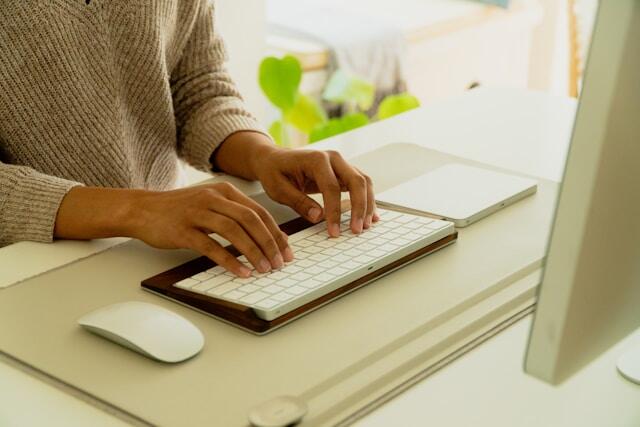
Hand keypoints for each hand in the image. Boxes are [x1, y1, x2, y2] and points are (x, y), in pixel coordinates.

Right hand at [129, 183, 291, 276]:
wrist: (142, 209)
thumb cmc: (180, 210)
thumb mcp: (211, 203)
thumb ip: (236, 214)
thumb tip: (266, 236)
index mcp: (225, 191)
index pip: (259, 212)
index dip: (276, 232)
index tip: (287, 251)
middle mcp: (213, 198)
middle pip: (251, 220)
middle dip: (269, 243)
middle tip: (279, 262)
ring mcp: (197, 213)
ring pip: (234, 231)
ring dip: (253, 252)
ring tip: (264, 269)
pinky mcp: (183, 230)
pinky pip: (212, 246)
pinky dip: (229, 261)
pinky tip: (241, 272)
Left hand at [253, 148, 379, 236]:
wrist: (273, 159)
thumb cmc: (274, 171)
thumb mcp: (278, 189)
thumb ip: (298, 202)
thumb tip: (318, 217)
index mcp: (316, 159)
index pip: (332, 187)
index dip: (335, 212)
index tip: (334, 231)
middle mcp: (333, 158)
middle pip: (356, 181)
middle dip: (359, 207)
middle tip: (357, 230)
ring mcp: (340, 164)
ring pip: (363, 182)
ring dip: (367, 204)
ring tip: (365, 225)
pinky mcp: (343, 172)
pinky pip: (361, 185)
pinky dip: (367, 199)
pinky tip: (370, 216)